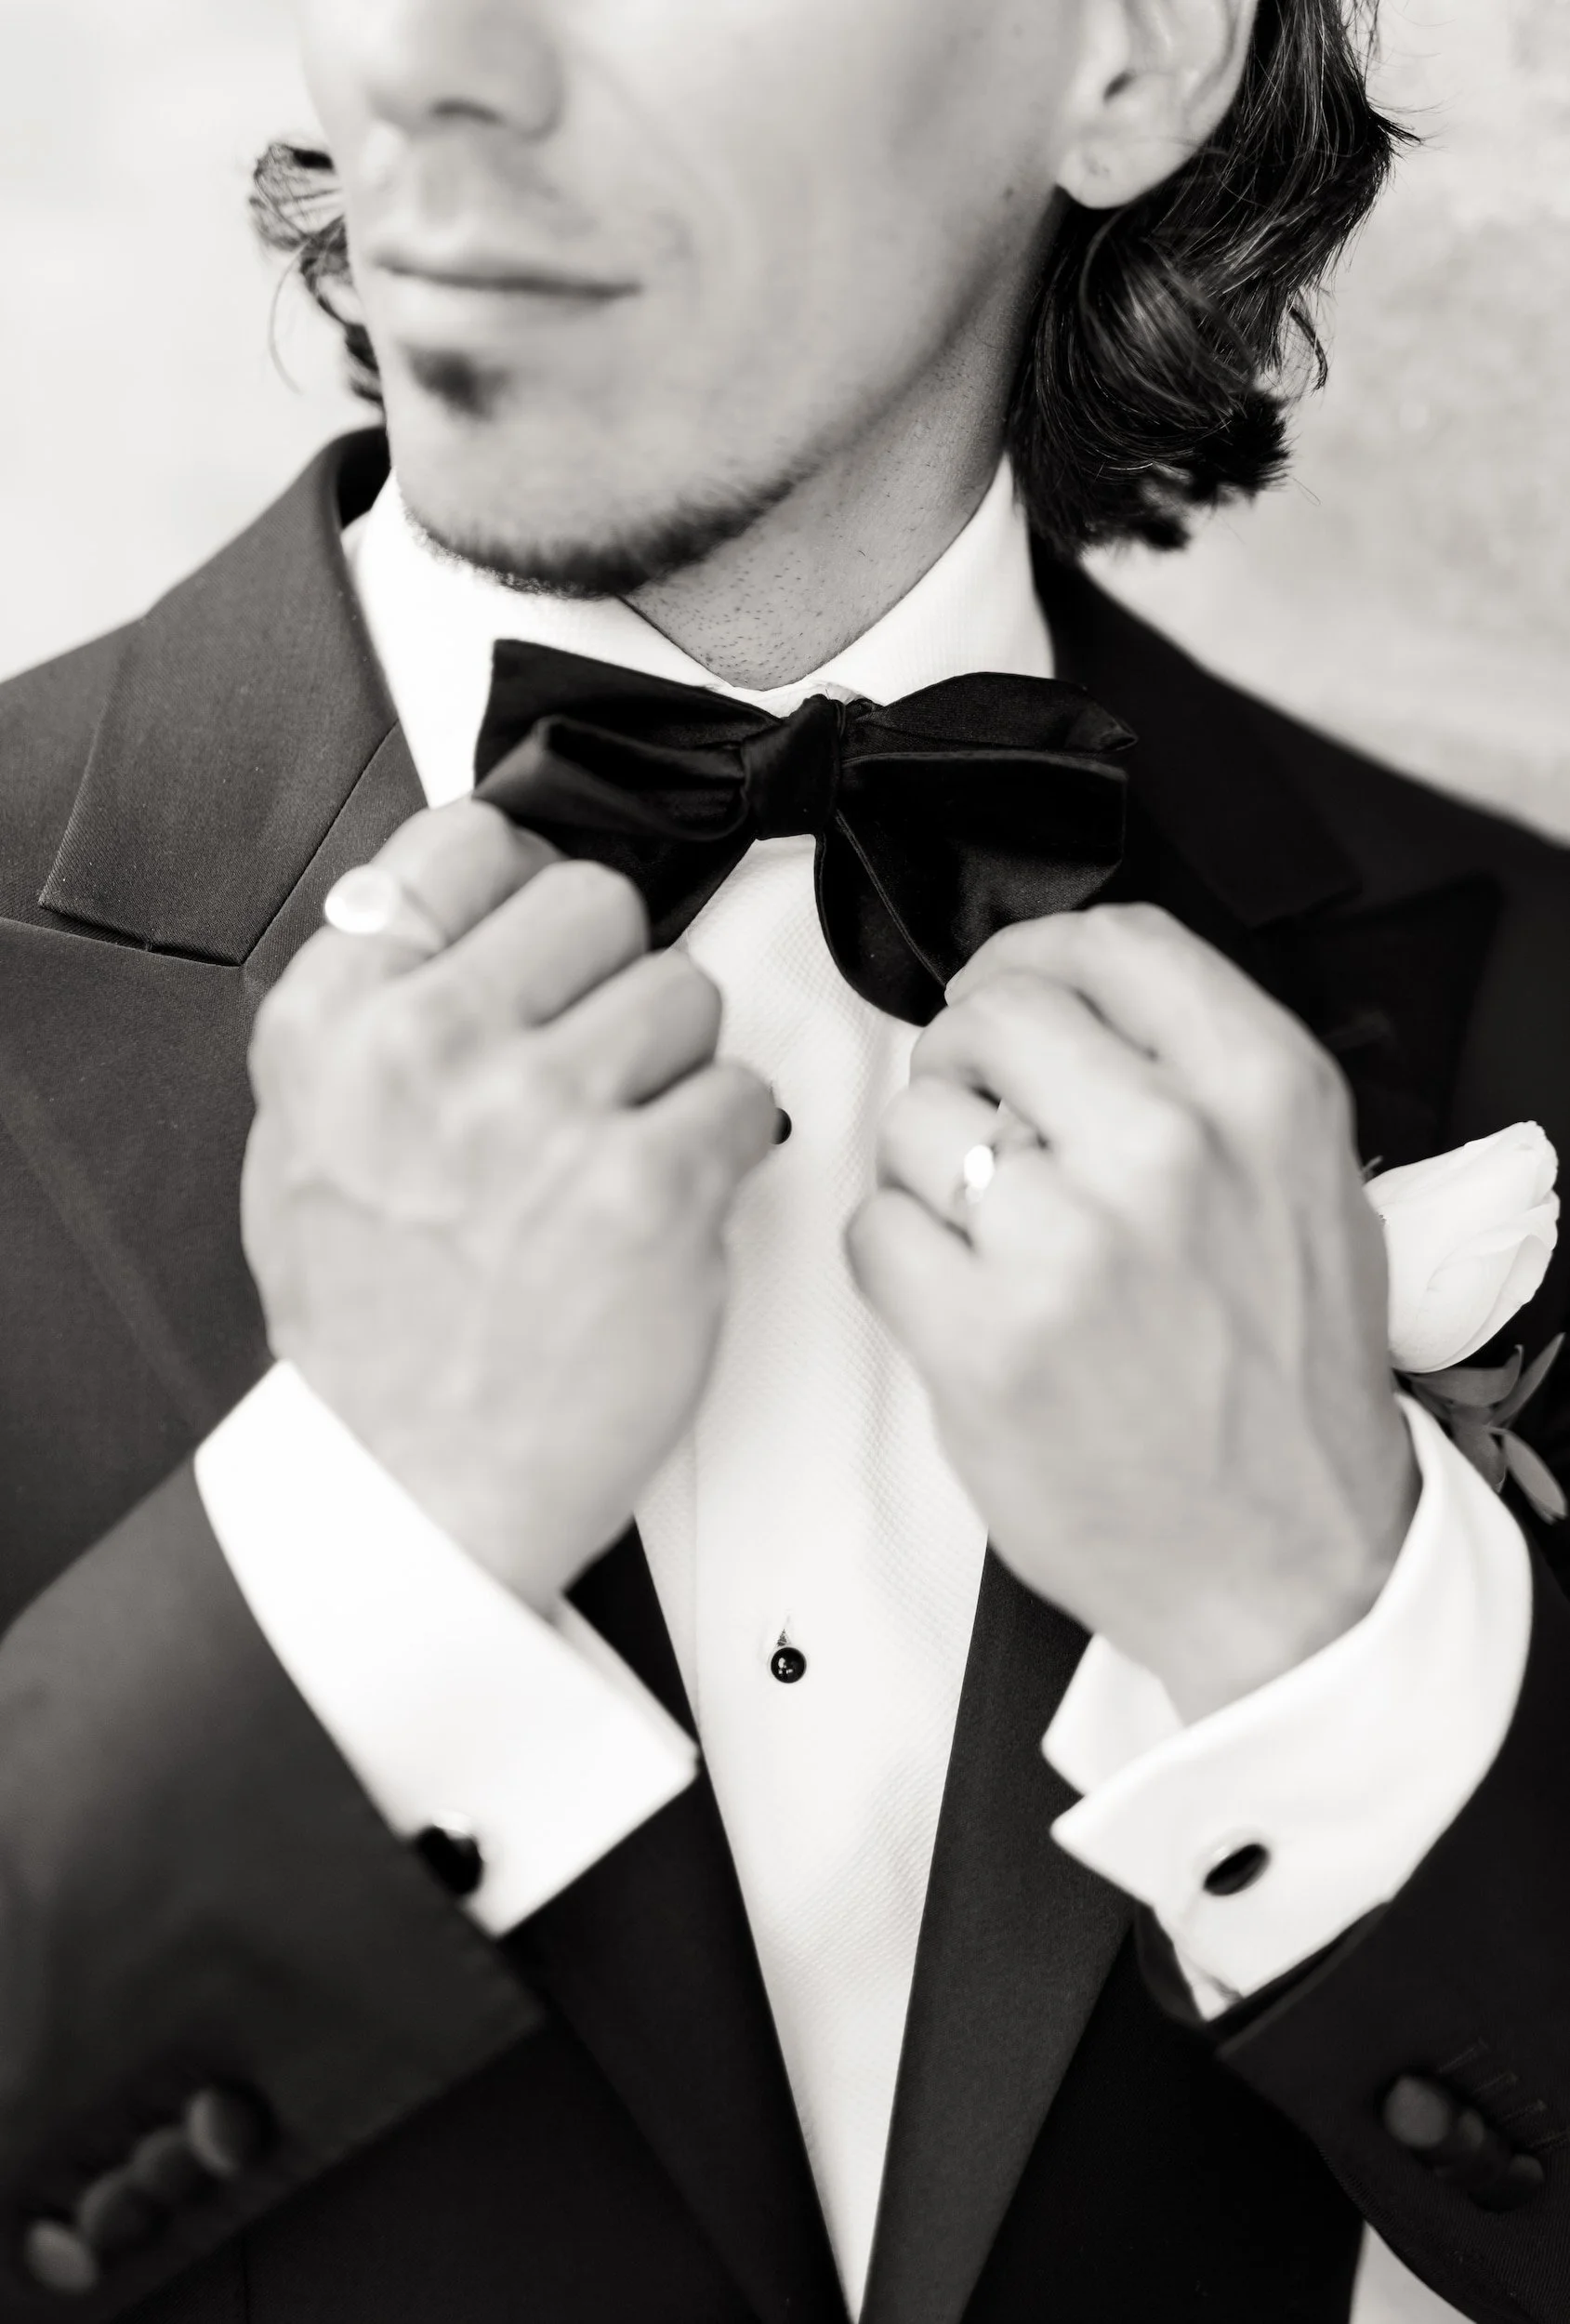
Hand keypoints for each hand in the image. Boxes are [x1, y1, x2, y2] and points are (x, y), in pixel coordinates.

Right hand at [244, 802, 774, 1609]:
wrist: (415, 1488)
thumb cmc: (372, 1330)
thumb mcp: (305, 1141)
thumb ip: (373, 1014)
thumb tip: (461, 910)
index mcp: (337, 1024)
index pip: (467, 844)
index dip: (524, 891)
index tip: (540, 947)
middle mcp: (432, 1048)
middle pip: (596, 899)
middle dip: (612, 977)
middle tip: (593, 1062)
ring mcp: (547, 1113)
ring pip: (687, 990)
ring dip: (677, 1063)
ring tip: (629, 1143)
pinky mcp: (654, 1188)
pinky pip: (742, 1093)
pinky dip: (727, 1143)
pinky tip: (674, 1198)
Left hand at [848, 903, 1419, 1720]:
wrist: (1289, 1560)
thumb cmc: (1286, 1382)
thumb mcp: (1303, 1184)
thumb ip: (1201, 1076)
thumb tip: (1067, 1005)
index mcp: (1263, 1095)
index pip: (1110, 943)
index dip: (1034, 956)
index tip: (1009, 988)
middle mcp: (1169, 1151)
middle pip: (992, 1016)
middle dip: (968, 1064)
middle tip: (986, 1126)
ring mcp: (1069, 1245)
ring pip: (917, 1122)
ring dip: (930, 1173)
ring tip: (993, 1241)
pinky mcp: (983, 1338)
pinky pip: (873, 1229)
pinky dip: (899, 1260)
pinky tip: (963, 1300)